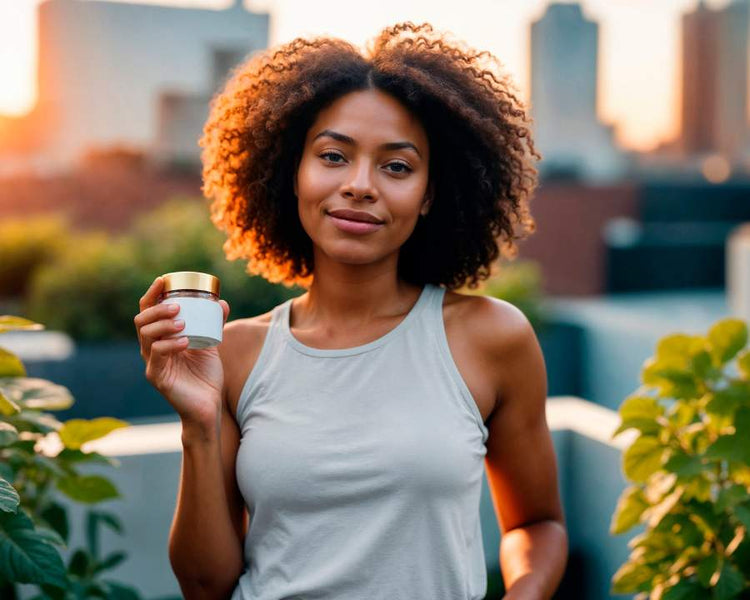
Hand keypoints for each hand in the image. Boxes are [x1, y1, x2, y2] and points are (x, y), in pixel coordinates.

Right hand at [134, 276, 229, 426]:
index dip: (152, 294)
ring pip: (146, 336)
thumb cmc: (206, 376)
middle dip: (157, 309)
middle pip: (141, 321)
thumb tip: (221, 302)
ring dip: (164, 325)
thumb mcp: (211, 344)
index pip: (148, 312)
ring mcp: (152, 363)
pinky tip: (185, 341)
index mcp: (160, 339)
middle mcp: (151, 349)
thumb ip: (214, 324)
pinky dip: (171, 345)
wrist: (208, 405)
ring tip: (183, 323)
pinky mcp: (157, 377)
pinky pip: (158, 356)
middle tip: (177, 306)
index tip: (163, 280)